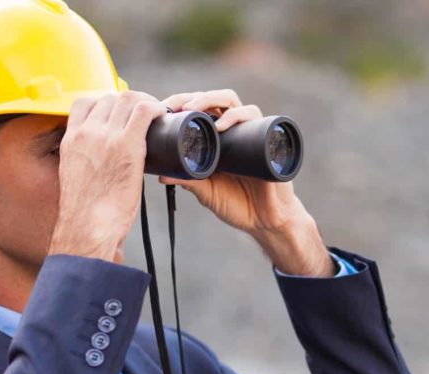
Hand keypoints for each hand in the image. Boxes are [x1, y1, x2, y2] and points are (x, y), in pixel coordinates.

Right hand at [48, 91, 164, 261]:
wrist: (87, 225)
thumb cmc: (86, 212)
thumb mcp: (76, 177)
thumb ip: (86, 162)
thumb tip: (101, 164)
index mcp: (71, 140)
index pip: (85, 102)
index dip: (106, 103)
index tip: (120, 113)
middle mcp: (87, 133)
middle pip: (110, 98)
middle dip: (130, 102)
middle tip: (145, 114)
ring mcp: (106, 136)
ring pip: (127, 100)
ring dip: (145, 103)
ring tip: (156, 115)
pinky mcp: (127, 145)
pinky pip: (144, 112)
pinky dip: (155, 109)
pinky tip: (162, 116)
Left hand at [158, 89, 332, 276]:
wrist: (267, 221)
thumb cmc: (238, 205)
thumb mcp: (207, 192)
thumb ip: (188, 181)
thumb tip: (161, 176)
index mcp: (218, 139)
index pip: (201, 109)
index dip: (182, 102)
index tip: (164, 108)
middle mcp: (234, 132)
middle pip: (215, 99)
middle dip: (194, 97)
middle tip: (178, 107)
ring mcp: (251, 133)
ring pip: (233, 101)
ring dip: (212, 98)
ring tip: (195, 110)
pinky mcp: (267, 140)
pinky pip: (255, 117)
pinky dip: (237, 116)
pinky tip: (222, 125)